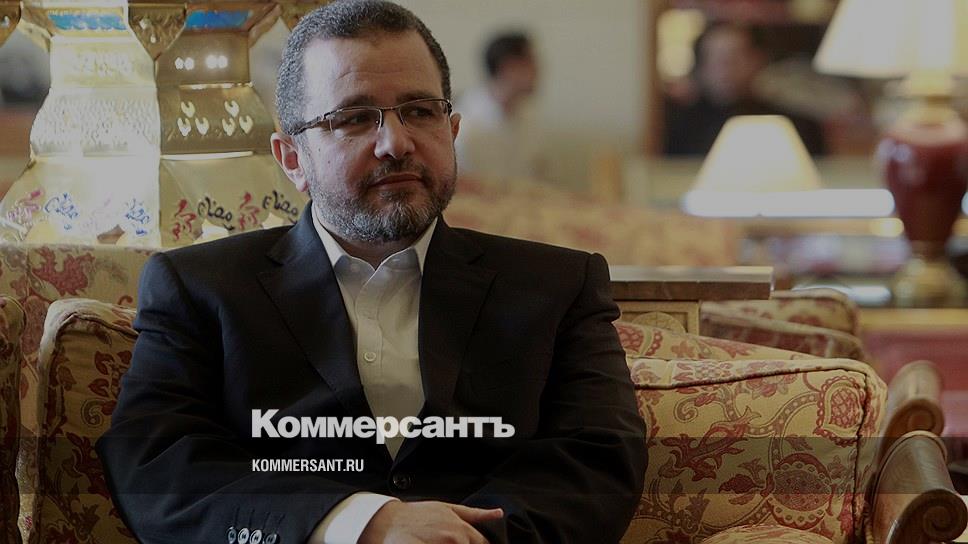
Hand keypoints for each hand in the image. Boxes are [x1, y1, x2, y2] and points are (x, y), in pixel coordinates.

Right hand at [359, 500, 502, 543]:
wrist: (386, 523)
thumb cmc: (414, 515)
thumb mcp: (446, 508)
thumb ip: (474, 514)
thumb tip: (498, 514)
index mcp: (461, 530)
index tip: (470, 543)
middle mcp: (454, 542)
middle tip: (445, 540)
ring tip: (435, 540)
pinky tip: (428, 543)